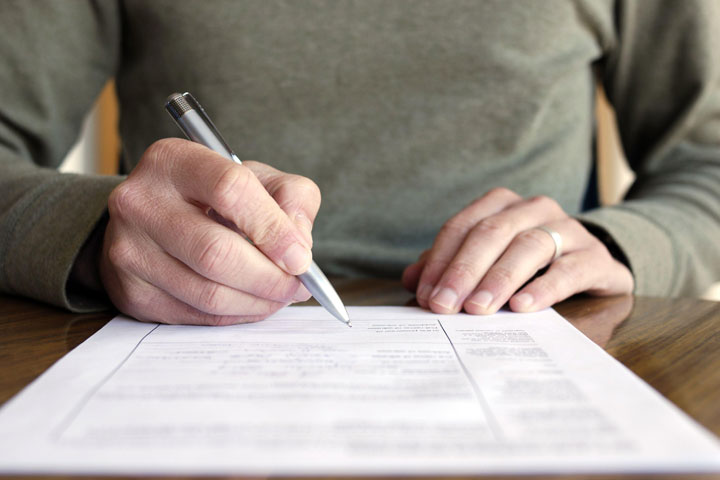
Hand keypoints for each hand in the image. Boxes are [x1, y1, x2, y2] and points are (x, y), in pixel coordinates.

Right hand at [100, 138, 320, 324]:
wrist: (153, 220)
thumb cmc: (214, 196)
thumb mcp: (256, 177)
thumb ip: (290, 197)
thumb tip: (299, 245)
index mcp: (173, 160)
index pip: (230, 189)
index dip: (273, 228)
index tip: (301, 256)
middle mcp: (140, 203)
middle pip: (216, 252)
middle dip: (270, 277)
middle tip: (299, 285)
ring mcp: (129, 250)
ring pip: (209, 293)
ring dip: (259, 301)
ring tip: (282, 294)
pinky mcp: (133, 293)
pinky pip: (198, 316)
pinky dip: (238, 315)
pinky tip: (254, 302)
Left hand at [402, 188, 633, 313]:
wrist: (592, 263)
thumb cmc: (528, 261)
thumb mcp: (487, 259)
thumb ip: (450, 265)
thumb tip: (410, 279)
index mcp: (502, 204)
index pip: (463, 227)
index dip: (441, 260)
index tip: (426, 293)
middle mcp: (534, 208)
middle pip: (492, 233)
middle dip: (464, 271)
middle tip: (445, 304)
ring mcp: (568, 229)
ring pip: (529, 246)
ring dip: (499, 279)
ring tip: (478, 308)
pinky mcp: (595, 257)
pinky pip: (568, 270)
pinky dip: (543, 288)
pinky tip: (522, 306)